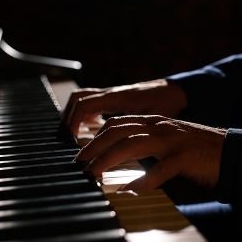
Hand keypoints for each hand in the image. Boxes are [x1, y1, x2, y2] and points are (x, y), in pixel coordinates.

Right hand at [62, 79, 187, 135]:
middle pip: (78, 99)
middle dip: (68, 117)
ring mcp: (111, 94)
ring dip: (74, 113)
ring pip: (83, 98)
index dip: (73, 121)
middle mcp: (110, 93)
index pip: (84, 105)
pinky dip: (85, 112)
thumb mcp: (151, 119)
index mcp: (116, 97)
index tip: (71, 138)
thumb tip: (121, 151)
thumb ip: (134, 133)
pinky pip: (92, 100)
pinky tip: (89, 125)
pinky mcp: (114, 98)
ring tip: (72, 133)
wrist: (174, 90)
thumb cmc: (166, 103)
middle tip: (67, 137)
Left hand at [75, 115, 226, 190]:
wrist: (229, 149)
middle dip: (95, 146)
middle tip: (80, 163)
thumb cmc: (195, 149)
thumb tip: (120, 154)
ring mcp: (172, 141)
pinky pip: (161, 169)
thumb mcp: (167, 139)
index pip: (118, 123)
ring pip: (134, 145)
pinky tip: (131, 190)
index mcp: (154, 123)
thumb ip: (145, 143)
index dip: (97, 136)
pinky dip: (144, 179)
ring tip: (94, 173)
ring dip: (110, 159)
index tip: (83, 152)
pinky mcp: (184, 158)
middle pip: (119, 131)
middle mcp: (160, 128)